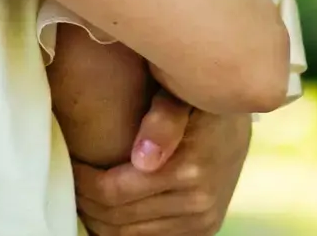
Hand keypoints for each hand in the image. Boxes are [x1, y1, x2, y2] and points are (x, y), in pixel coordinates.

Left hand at [74, 94, 251, 235]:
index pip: (113, 192)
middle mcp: (197, 201)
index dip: (82, 181)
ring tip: (87, 193)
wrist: (244, 115)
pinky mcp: (205, 229)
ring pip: (130, 235)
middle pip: (117, 217)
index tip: (72, 162)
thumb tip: (142, 159)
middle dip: (86, 201)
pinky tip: (111, 209)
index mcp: (187, 169)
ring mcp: (202, 220)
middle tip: (73, 178)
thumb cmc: (201, 98)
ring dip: (101, 218)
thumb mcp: (182, 94)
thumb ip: (163, 118)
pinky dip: (124, 229)